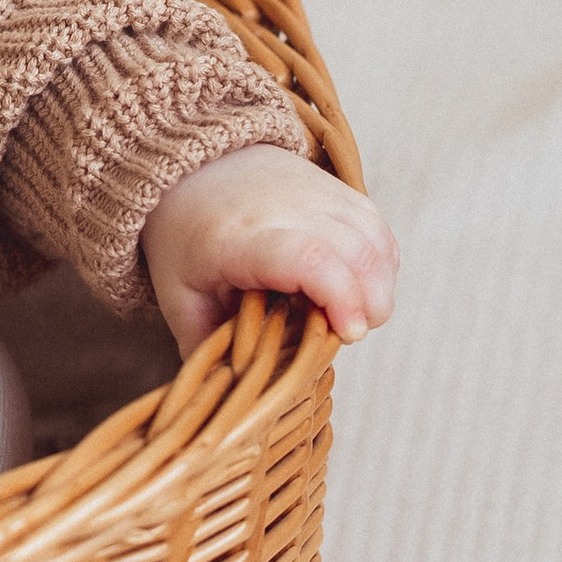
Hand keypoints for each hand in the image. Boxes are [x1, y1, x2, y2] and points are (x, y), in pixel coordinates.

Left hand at [141, 144, 397, 355]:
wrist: (191, 164)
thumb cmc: (184, 236)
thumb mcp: (179, 295)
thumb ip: (205, 348)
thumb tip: (231, 398)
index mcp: (242, 239)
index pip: (309, 258)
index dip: (340, 297)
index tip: (347, 334)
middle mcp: (286, 208)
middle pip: (356, 252)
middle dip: (370, 304)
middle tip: (345, 332)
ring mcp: (316, 193)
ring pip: (375, 239)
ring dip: (379, 286)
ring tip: (352, 314)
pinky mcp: (337, 189)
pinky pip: (378, 228)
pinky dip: (382, 264)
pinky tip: (362, 288)